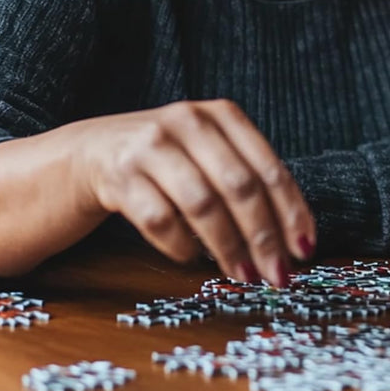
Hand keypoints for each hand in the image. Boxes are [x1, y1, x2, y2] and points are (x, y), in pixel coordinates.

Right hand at [76, 99, 315, 286]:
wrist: (85, 154)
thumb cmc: (162, 162)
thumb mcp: (205, 153)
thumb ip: (244, 180)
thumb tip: (290, 239)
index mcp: (221, 115)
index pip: (269, 168)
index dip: (291, 212)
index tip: (304, 249)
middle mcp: (188, 122)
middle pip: (240, 186)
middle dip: (263, 236)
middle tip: (276, 275)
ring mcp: (150, 145)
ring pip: (203, 204)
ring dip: (227, 247)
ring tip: (241, 274)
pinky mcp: (117, 174)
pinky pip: (159, 219)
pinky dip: (180, 245)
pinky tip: (189, 258)